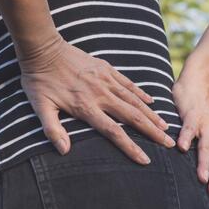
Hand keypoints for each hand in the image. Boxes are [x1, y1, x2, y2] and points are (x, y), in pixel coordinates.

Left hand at [18, 34, 175, 163]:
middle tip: (168, 143)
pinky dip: (141, 94)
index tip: (146, 159)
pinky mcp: (107, 69)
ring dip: (151, 115)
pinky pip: (129, 84)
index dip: (131, 147)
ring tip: (165, 126)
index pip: (114, 132)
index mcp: (86, 107)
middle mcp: (101, 95)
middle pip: (133, 117)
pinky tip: (151, 102)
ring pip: (135, 101)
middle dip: (153, 132)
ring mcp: (106, 81)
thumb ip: (52, 129)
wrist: (43, 49)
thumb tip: (64, 151)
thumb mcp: (40, 107)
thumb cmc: (39, 81)